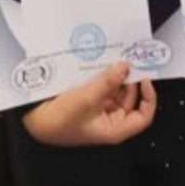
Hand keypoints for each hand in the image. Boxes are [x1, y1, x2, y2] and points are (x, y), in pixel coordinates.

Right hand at [21, 61, 156, 146]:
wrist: (35, 119)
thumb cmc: (59, 120)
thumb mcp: (87, 98)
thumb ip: (108, 81)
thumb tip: (125, 67)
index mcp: (114, 128)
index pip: (143, 116)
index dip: (149, 97)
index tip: (145, 77)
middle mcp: (110, 119)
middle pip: (131, 97)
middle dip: (130, 78)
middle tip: (127, 58)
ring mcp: (100, 108)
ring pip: (117, 88)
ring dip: (116, 73)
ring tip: (114, 56)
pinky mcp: (90, 98)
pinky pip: (103, 84)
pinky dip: (104, 73)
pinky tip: (102, 61)